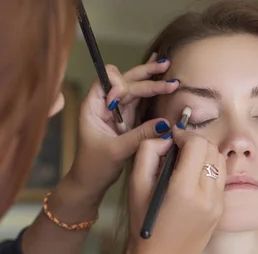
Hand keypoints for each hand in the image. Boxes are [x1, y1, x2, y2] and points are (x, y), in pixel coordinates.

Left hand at [66, 54, 179, 197]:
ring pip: (133, 87)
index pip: (105, 81)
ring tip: (167, 66)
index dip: (118, 84)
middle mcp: (103, 104)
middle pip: (124, 80)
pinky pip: (139, 99)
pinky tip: (161, 78)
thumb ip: (140, 135)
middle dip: (144, 75)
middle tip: (165, 69)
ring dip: (150, 78)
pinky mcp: (126, 118)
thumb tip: (165, 124)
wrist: (90, 182)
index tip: (121, 97)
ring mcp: (116, 110)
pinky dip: (150, 90)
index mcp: (92, 107)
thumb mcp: (117, 151)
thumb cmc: (95, 167)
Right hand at [127, 125, 226, 253]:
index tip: (170, 139)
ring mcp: (218, 204)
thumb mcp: (136, 186)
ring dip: (203, 155)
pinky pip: (219, 179)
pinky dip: (207, 170)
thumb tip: (165, 138)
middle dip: (194, 142)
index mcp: (184, 189)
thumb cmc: (143, 226)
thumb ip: (148, 154)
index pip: (197, 144)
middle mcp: (207, 196)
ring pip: (219, 162)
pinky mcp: (221, 211)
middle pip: (211, 149)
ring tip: (183, 164)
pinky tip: (190, 181)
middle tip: (176, 150)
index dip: (183, 135)